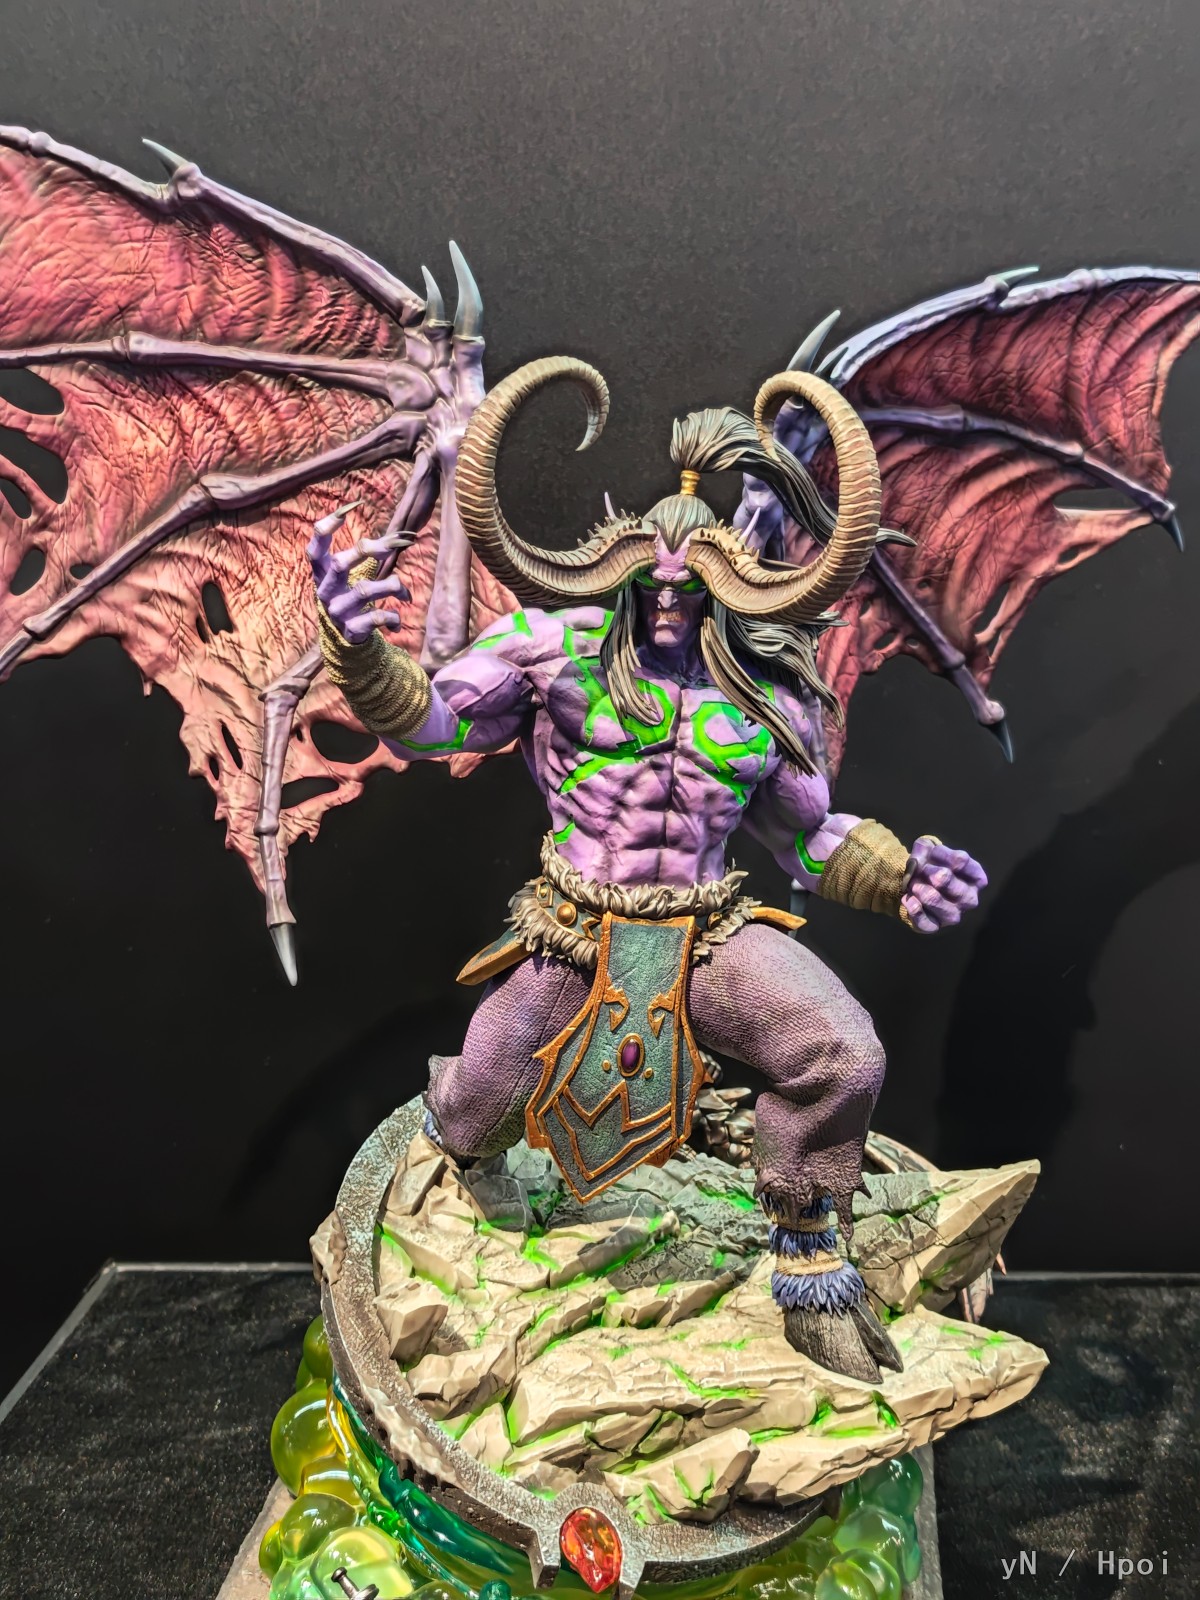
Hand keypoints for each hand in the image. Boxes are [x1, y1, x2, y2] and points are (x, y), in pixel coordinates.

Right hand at [306, 505, 412, 645]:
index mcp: (321, 573)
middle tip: (390, 548)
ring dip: (391, 585)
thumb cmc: (352, 595)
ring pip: (364, 590)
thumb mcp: (353, 575)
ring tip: (403, 592)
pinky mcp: (351, 630)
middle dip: (366, 551)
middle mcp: (325, 590)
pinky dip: (393, 616)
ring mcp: (336, 611)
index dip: (328, 526)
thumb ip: (371, 553)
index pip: (315, 547)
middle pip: (339, 563)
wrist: (346, 639)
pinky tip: (397, 620)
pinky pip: (376, 617)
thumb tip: (403, 534)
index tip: (349, 509)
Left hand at [902, 837, 986, 932]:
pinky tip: (907, 899)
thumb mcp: (930, 849)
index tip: (931, 853)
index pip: (959, 860)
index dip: (939, 853)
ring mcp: (954, 915)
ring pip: (934, 900)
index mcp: (976, 878)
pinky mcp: (935, 926)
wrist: (918, 885)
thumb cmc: (932, 865)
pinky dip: (912, 908)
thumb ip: (924, 848)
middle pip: (945, 880)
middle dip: (927, 871)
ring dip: (918, 888)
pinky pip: (923, 921)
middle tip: (920, 870)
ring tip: (912, 884)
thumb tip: (917, 861)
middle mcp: (969, 898)